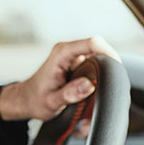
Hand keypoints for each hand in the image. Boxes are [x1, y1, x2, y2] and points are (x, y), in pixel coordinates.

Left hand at [0, 36, 121, 121]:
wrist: (26, 100)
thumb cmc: (35, 100)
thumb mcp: (51, 101)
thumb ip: (69, 94)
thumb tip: (88, 85)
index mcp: (62, 54)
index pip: (92, 43)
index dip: (108, 52)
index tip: (117, 68)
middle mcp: (69, 51)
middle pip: (101, 49)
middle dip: (110, 66)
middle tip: (114, 86)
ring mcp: (75, 57)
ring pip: (101, 57)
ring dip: (106, 72)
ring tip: (106, 90)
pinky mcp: (79, 64)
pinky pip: (97, 65)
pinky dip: (101, 77)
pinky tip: (99, 91)